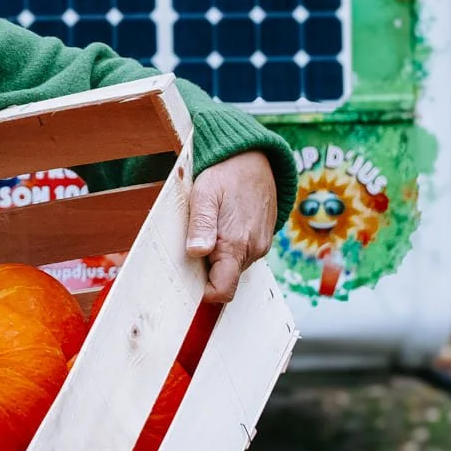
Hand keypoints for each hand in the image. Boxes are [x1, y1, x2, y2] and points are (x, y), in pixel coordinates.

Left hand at [186, 150, 278, 303]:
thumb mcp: (204, 194)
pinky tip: (220, 228)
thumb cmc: (226, 174)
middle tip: (192, 244)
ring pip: (233, 268)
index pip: (223, 290)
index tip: (188, 280)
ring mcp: (260, 245)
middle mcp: (253, 249)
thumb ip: (201, 225)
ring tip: (208, 231)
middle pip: (226, 280)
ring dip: (217, 259)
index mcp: (237, 243)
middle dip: (207, 271)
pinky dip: (228, 250)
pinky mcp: (262, 239)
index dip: (204, 293)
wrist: (255, 158)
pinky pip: (242, 256)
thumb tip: (196, 253)